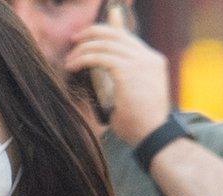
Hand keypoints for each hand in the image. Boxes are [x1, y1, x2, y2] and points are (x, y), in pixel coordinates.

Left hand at [65, 14, 170, 145]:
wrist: (152, 136)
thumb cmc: (139, 124)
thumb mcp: (131, 95)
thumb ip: (120, 79)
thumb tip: (99, 70)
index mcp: (153, 61)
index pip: (126, 37)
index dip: (104, 33)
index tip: (86, 39)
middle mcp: (149, 58)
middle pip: (115, 34)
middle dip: (92, 33)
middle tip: (74, 40)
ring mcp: (141, 62)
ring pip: (105, 44)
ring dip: (83, 49)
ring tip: (69, 60)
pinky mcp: (128, 71)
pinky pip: (99, 57)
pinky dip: (82, 59)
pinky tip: (72, 66)